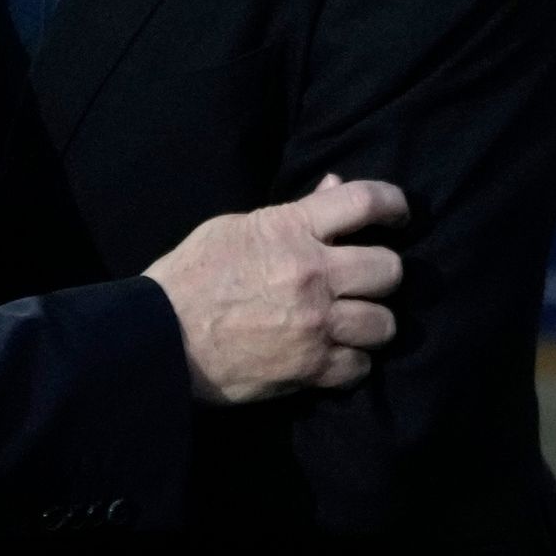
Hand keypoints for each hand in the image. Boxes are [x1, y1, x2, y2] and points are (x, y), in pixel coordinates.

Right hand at [143, 175, 407, 404]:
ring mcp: (314, 325)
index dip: (394, 205)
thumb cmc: (190, 277)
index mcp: (292, 230)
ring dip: (372, 323)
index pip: (366, 201)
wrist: (158, 338)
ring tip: (353, 322)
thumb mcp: (236, 228)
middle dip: (382, 275)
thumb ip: (293, 211)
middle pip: (390, 270)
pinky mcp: (309, 369)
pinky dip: (352, 364)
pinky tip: (335, 355)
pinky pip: (360, 367)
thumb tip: (335, 187)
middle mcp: (312, 275)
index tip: (398, 217)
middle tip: (364, 281)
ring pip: (385, 324)